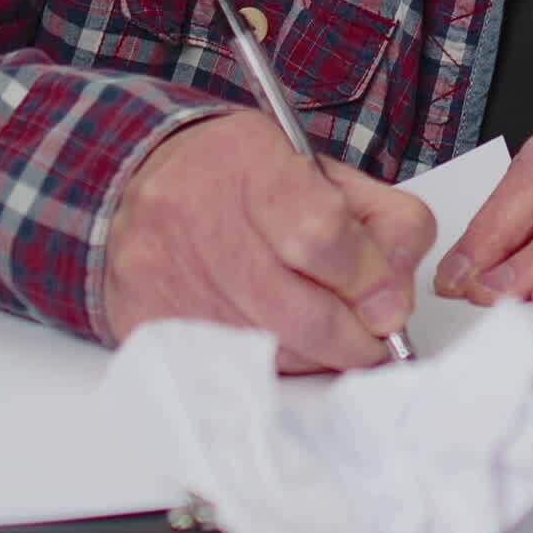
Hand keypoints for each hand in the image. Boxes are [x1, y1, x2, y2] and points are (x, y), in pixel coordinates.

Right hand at [99, 111, 436, 370]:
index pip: (321, 233)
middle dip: (355, 337)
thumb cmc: (238, 177)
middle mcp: (199, 219)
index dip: (369, 279)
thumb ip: (381, 220)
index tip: (390, 303)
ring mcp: (167, 277)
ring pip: (273, 351)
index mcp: (249, 163)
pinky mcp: (147, 323)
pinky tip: (271, 335)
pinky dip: (268, 364)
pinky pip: (231, 369)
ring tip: (319, 326)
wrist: (135, 181)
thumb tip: (397, 298)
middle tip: (373, 337)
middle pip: (302, 312)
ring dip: (315, 353)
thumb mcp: (319, 169)